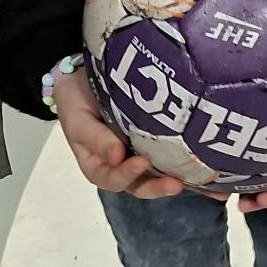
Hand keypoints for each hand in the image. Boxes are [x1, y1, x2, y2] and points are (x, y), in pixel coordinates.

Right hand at [54, 67, 182, 199]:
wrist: (83, 79)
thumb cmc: (76, 102)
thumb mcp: (78, 119)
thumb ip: (95, 138)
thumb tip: (117, 157)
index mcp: (97, 165)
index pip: (112, 179)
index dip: (126, 174)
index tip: (141, 162)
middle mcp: (119, 165)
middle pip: (138, 184)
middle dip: (156, 186)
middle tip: (174, 184)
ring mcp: (137, 154)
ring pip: (154, 174)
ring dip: (169, 177)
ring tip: (186, 177)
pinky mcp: (152, 142)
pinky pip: (164, 155)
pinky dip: (176, 160)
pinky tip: (191, 159)